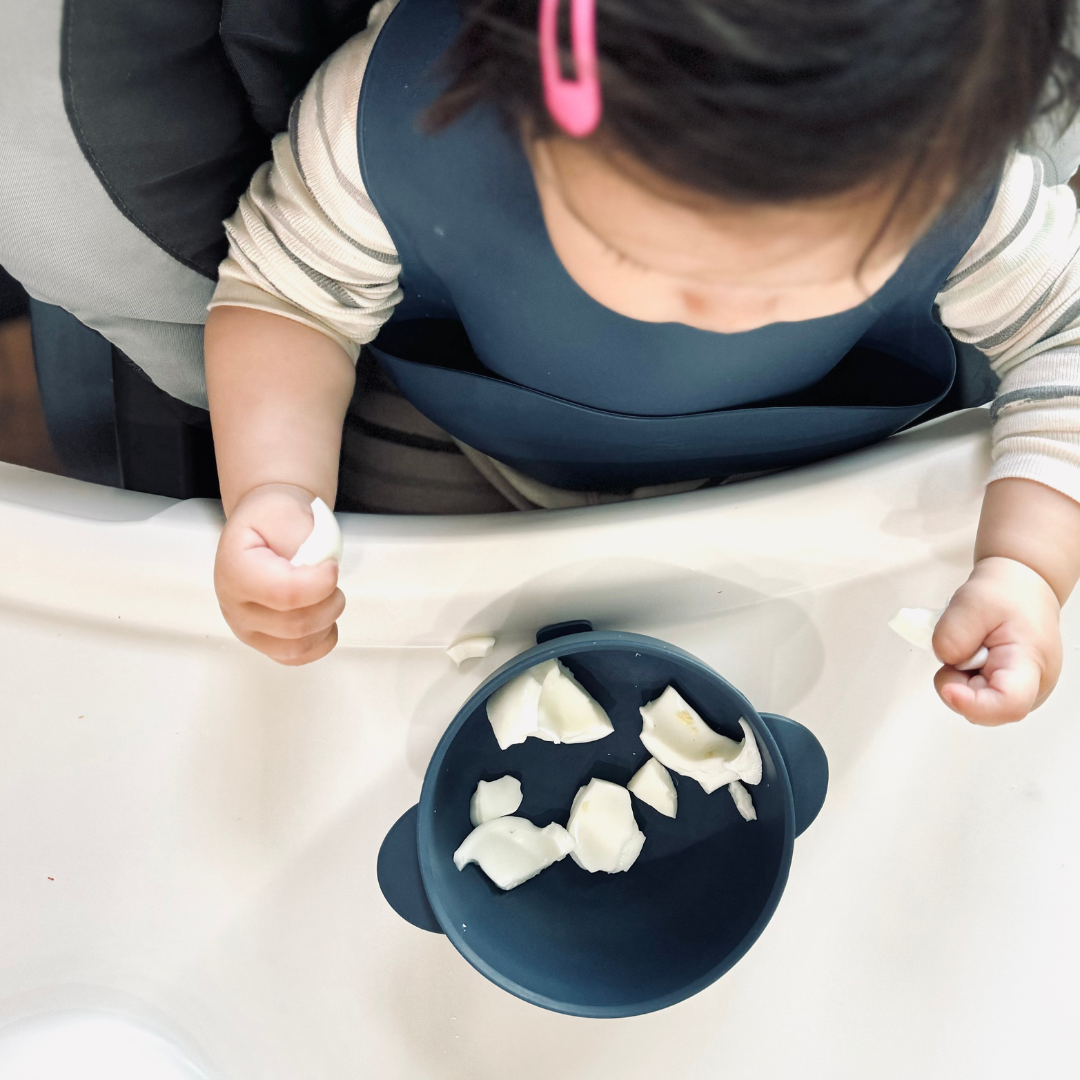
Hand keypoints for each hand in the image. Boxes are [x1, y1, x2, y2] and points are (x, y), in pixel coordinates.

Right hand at [214, 483, 344, 664]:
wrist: (265, 527)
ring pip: (298, 646)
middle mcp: (235, 606)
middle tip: (330, 577)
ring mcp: (248, 630)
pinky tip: (322, 615)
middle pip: (296, 625)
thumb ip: (299, 535)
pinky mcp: (265, 643)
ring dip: (326, 621)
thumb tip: (313, 566)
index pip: (285, 594)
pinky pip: (299, 657)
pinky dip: (320, 639)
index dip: (321, 583)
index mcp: (235, 570)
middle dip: (329, 601)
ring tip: (325, 594)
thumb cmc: (272, 519)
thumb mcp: (285, 508)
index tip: (330, 565)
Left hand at [933, 556, 1061, 724]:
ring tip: (974, 647)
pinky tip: (975, 656)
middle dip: (959, 683)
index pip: (1008, 704)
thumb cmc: (1007, 595)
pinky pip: (975, 696)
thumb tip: (945, 660)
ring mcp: (1021, 693)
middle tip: (964, 647)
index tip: (948, 687)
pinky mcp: (1007, 692)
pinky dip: (964, 678)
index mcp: (1030, 664)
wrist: (1023, 590)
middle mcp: (1032, 689)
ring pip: (975, 705)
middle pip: (984, 710)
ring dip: (960, 679)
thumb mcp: (973, 601)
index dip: (973, 704)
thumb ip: (953, 633)